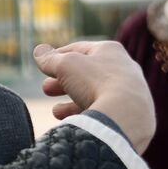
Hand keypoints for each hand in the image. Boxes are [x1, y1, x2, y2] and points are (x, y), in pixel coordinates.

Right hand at [33, 41, 154, 152]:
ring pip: (93, 93)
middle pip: (85, 73)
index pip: (78, 48)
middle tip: (45, 88)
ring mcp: (128, 91)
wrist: (125, 113)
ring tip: (56, 110)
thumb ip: (50, 59)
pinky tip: (71, 120)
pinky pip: (102, 110)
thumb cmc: (96, 82)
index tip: (43, 64)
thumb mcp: (65, 65)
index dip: (57, 55)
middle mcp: (123, 68)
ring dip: (71, 100)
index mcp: (109, 50)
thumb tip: (39, 51)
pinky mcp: (128, 112)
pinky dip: (83, 113)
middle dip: (62, 81)